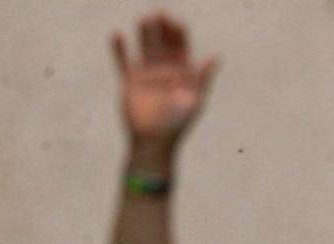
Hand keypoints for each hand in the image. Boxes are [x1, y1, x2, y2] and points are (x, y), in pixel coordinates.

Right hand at [112, 13, 216, 157]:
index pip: (181, 48)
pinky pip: (122, 60)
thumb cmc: (178, 123)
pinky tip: (117, 34)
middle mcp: (164, 71)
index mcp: (181, 74)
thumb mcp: (194, 99)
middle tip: (160, 13)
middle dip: (162, 28)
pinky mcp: (129, 81)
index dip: (179, 34)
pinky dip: (119, 48)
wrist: (154, 141)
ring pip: (144, 47)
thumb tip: (216, 56)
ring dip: (143, 33)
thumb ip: (203, 77)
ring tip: (144, 18)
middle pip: (162, 43)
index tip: (176, 21)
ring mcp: (146, 75)